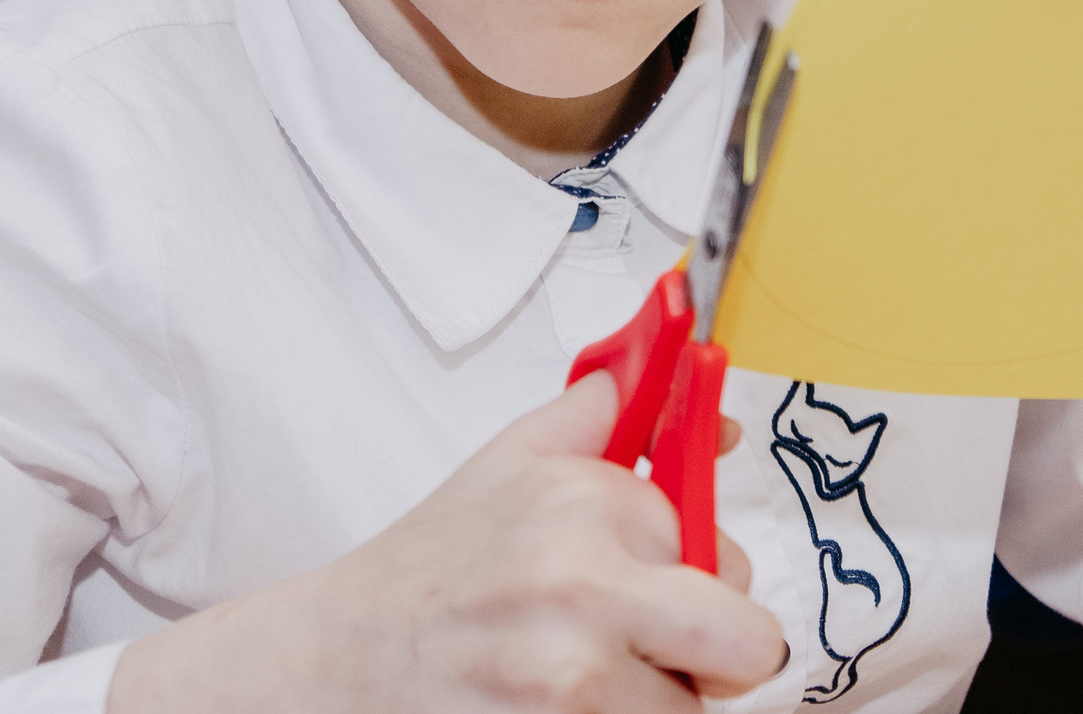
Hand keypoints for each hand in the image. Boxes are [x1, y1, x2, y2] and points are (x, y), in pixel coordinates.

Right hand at [103, 372, 786, 712]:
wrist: (335, 661)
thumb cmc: (429, 570)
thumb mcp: (510, 462)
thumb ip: (601, 416)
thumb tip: (698, 399)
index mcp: (586, 500)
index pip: (727, 553)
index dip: (695, 577)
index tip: (646, 581)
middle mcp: (586, 584)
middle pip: (747, 644)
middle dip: (713, 657)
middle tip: (653, 652)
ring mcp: (573, 679)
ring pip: (695, 712)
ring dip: (653, 704)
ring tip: (578, 680)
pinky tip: (555, 708)